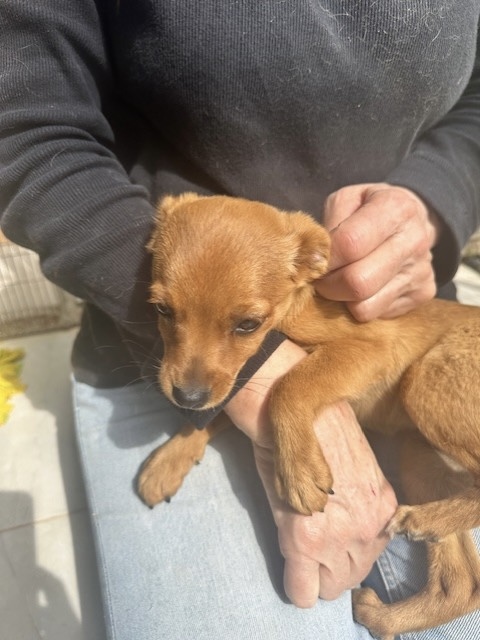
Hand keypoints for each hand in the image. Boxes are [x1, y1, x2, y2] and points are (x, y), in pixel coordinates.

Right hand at [224, 341, 397, 604]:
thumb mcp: (341, 463)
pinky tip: (290, 569)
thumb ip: (348, 500)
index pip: (371, 555)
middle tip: (309, 545)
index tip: (327, 538)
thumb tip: (336, 524)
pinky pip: (302, 589)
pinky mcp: (306, 537)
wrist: (278, 395)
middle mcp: (370, 522)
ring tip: (299, 547)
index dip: (345, 549)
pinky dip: (295, 584)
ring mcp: (341, 531)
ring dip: (313, 574)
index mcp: (381, 502)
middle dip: (331, 567)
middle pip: (353, 576)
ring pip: (331, 587)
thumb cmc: (305, 421)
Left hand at [315, 183, 441, 320]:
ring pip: (365, 307)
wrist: (413, 220)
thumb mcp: (346, 200)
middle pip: (357, 282)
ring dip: (343, 299)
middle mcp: (414, 240)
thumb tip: (314, 260)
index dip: (323, 258)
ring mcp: (421, 271)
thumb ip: (328, 224)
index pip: (349, 244)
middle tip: (322, 278)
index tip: (314, 260)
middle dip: (328, 285)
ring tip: (342, 280)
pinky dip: (361, 305)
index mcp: (396, 208)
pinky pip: (377, 315)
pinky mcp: (423, 294)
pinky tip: (364, 286)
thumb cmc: (369, 209)